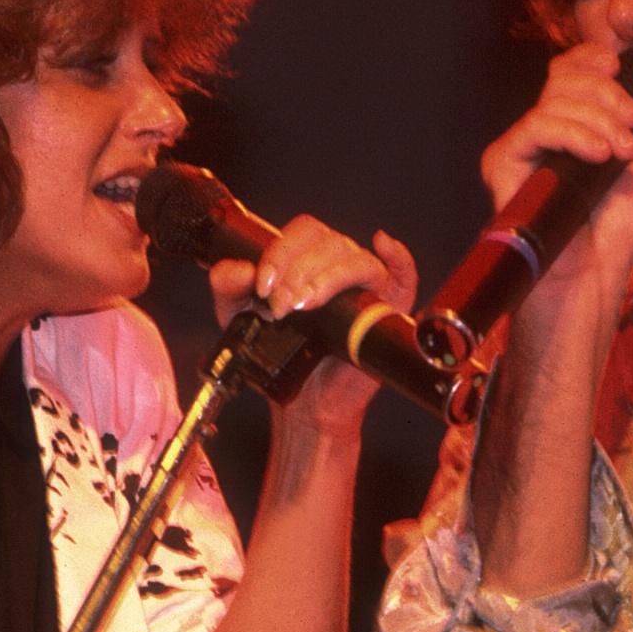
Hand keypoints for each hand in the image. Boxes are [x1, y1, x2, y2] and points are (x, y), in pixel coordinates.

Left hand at [210, 217, 421, 430]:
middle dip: (299, 272)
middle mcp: (339, 265)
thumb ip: (228, 286)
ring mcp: (366, 286)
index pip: (304, 232)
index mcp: (308, 257)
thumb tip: (242, 269)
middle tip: (280, 307)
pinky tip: (383, 245)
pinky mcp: (388, 311)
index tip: (262, 286)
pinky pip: (404, 276)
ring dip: (329, 278)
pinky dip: (399, 258)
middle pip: (330, 242)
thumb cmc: (278, 352)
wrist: (302, 399)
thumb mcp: (238, 316)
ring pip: (357, 260)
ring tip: (305, 307)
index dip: (282, 253)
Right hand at [478, 42, 632, 313]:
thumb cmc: (618, 234)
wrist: (589, 282)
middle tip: (632, 134)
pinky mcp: (503, 164)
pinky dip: (573, 133)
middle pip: (565, 74)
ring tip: (621, 154)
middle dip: (608, 94)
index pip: (574, 68)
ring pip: (555, 97)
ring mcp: (522, 147)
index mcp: (575, 126)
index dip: (596, 58)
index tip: (623, 69)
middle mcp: (544, 132)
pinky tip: (599, 156)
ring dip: (598, 118)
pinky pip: (536, 125)